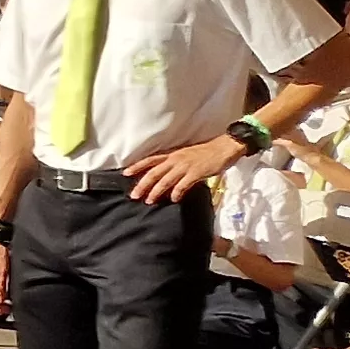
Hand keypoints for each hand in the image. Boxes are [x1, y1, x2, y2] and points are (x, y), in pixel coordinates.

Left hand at [125, 133, 246, 204]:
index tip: (125, 174)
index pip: (150, 160)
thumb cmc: (207, 153)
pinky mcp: (196, 173)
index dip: (137, 166)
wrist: (225, 147)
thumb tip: (166, 177)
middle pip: (153, 173)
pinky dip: (176, 192)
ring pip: (165, 180)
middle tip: (134, 195)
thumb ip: (176, 165)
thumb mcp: (187, 156)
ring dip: (156, 191)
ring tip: (149, 200)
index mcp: (172, 155)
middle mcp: (175, 159)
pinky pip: (183, 184)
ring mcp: (185, 166)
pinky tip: (173, 199)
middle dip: (142, 185)